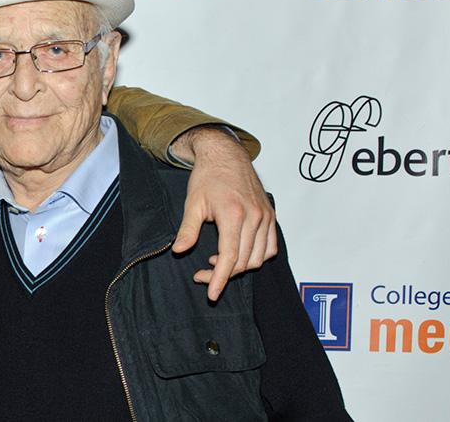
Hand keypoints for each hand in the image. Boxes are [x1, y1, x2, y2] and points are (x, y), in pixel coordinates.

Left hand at [170, 126, 277, 300]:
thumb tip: (178, 250)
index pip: (230, 258)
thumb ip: (187, 229)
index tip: (212, 294)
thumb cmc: (208, 177)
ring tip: (217, 261)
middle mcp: (254, 217)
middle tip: (202, 274)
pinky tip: (237, 253)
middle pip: (244, 261)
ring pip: (259, 258)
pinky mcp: (271, 216)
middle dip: (223, 274)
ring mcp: (266, 217)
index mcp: (233, 214)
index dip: (220, 279)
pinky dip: (256, 257)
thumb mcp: (192, 202)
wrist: (226, 156)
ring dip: (240, 267)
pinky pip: (270, 247)